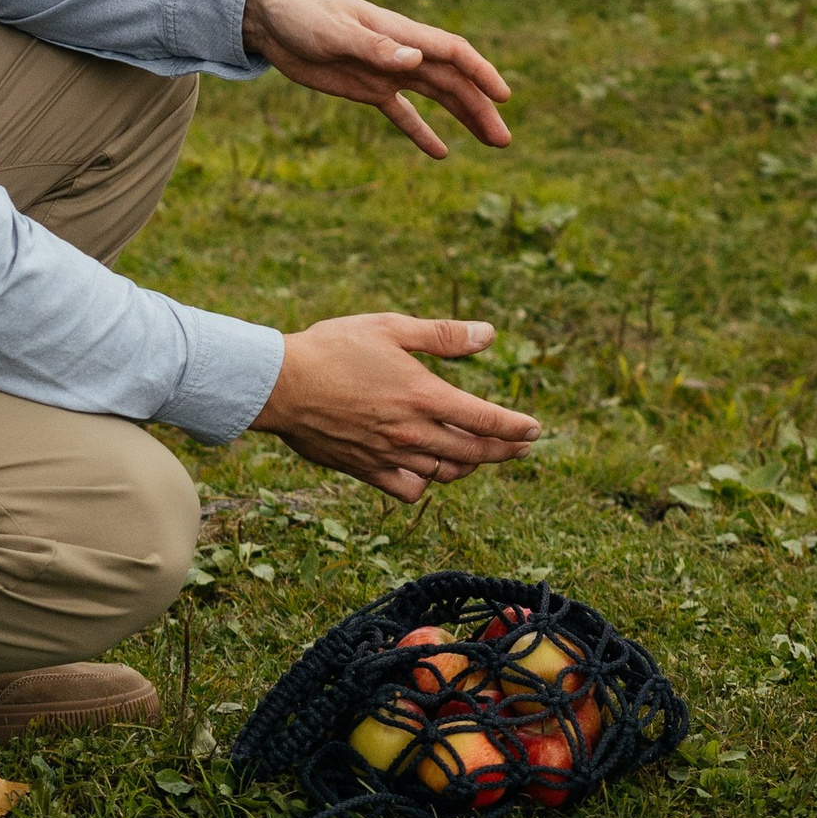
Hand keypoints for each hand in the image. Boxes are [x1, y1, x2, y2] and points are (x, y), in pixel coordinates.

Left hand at [240, 0, 511, 161]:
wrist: (270, 18)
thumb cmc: (302, 15)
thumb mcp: (335, 32)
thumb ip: (375, 48)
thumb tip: (417, 61)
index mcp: (399, 34)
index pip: (452, 53)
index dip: (481, 73)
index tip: (504, 97)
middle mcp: (401, 53)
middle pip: (452, 81)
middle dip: (480, 107)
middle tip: (503, 139)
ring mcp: (386, 71)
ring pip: (436, 97)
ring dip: (464, 118)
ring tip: (491, 142)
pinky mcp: (366, 88)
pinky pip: (402, 113)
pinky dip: (422, 131)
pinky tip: (441, 152)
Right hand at [255, 312, 539, 503]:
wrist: (281, 385)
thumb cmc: (334, 347)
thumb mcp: (392, 328)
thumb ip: (443, 336)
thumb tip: (489, 335)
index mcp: (424, 395)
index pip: (486, 420)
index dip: (515, 427)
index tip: (535, 430)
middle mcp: (413, 432)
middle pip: (473, 452)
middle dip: (504, 450)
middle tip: (521, 445)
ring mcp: (389, 456)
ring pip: (445, 473)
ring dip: (469, 466)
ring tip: (479, 455)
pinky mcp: (366, 470)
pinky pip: (408, 489)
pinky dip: (426, 483)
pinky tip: (429, 470)